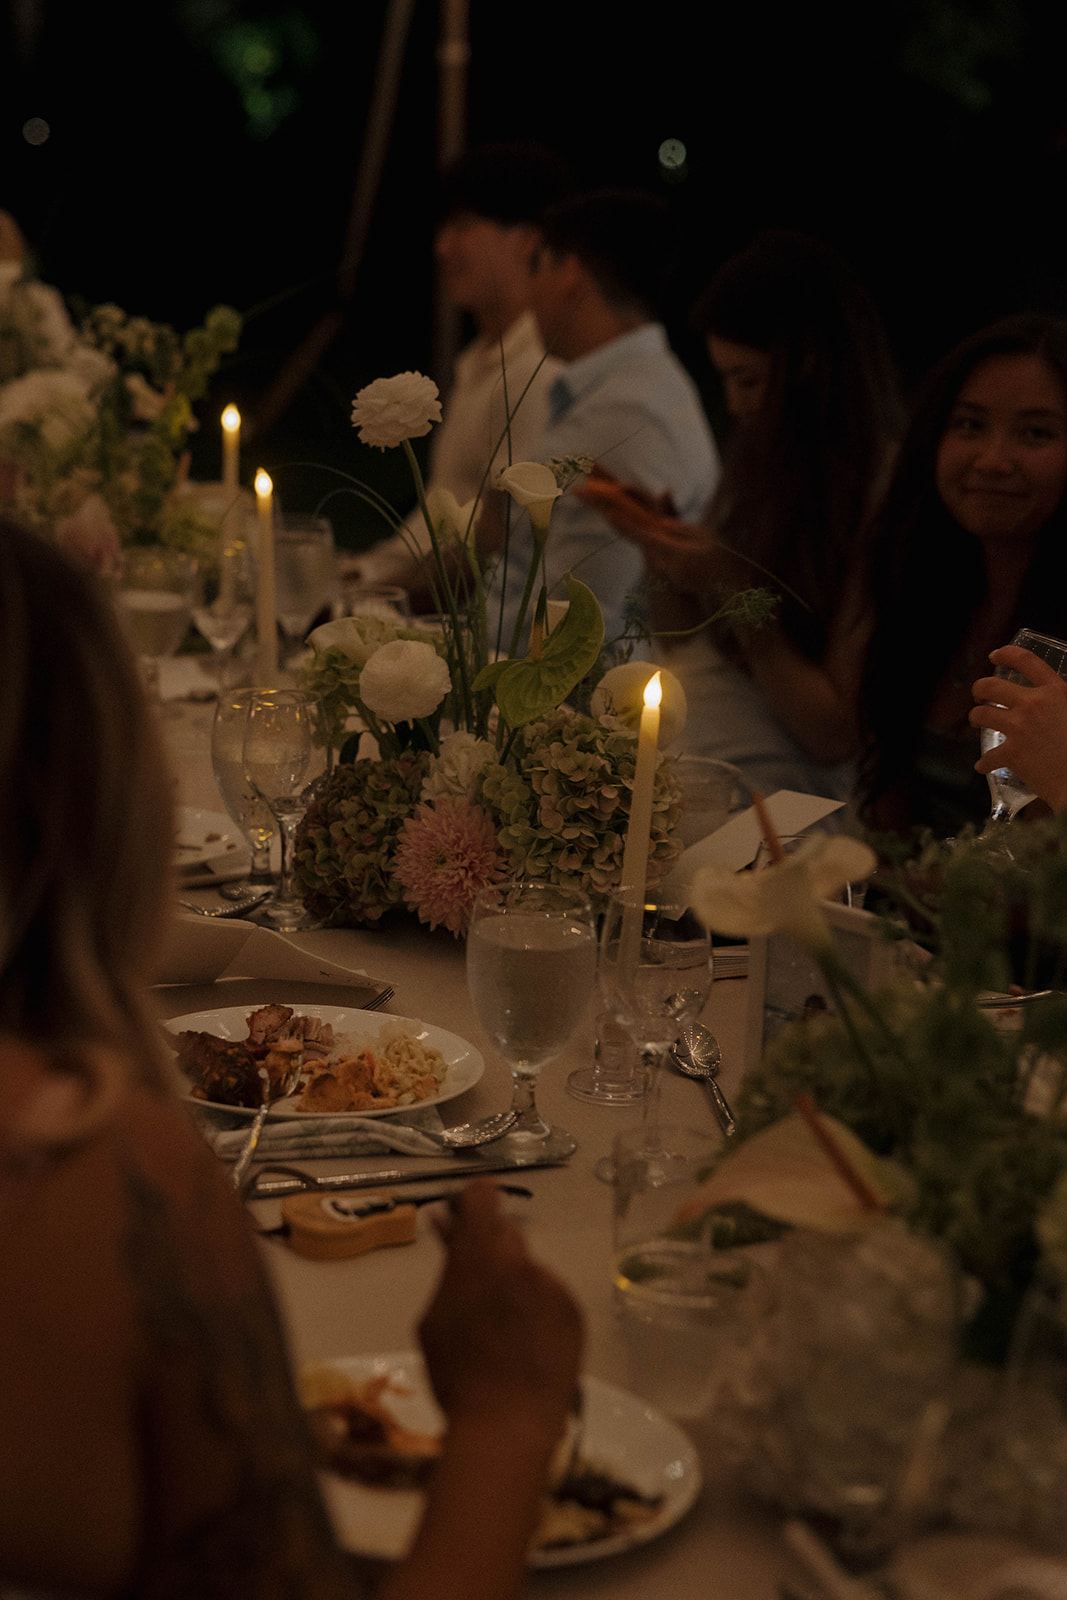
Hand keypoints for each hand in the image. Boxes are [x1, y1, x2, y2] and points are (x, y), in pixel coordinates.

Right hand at [418, 1180, 582, 1433]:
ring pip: (528, 1268)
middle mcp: (521, 1260)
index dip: (471, 1201)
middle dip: (488, 1246)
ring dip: (513, 1282)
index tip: (461, 1215)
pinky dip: (536, 1308)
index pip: (482, 1196)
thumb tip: (448, 1229)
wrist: (508, 1424)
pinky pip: (550, 1297)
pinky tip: (525, 1341)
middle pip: (505, 1232)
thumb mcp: (433, 1319)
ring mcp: (552, 1285)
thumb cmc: (457, 1375)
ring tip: (500, 1325)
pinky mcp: (574, 1312)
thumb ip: (447, 1270)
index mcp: (480, 1256)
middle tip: (475, 1274)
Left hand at [970, 646, 1066, 811]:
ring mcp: (1020, 728)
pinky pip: (988, 757)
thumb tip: (1056, 700)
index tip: (995, 656)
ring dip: (975, 717)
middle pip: (991, 686)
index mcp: (1056, 692)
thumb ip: (1064, 701)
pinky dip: (984, 763)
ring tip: (978, 721)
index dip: (1006, 654)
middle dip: (979, 689)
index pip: (1026, 661)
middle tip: (979, 696)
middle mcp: (1034, 705)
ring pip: (981, 715)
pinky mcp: (1012, 754)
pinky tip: (984, 766)